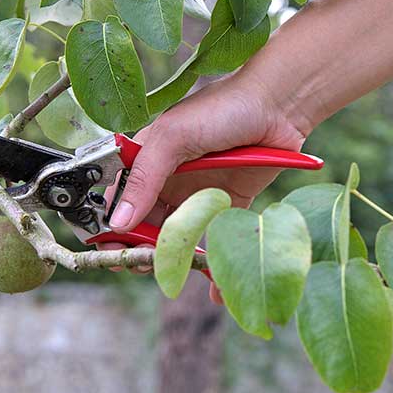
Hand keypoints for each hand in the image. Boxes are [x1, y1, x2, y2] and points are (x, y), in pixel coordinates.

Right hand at [99, 72, 308, 296]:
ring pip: (178, 237)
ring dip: (175, 261)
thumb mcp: (173, 138)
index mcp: (148, 161)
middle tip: (145, 265)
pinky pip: (214, 238)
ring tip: (176, 275)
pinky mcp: (228, 205)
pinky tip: (215, 286)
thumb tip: (119, 221)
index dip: (114, 228)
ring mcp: (198, 195)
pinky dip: (213, 264)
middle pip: (145, 226)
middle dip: (141, 249)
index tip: (114, 251)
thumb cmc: (221, 109)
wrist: (278, 106)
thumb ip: (145, 178)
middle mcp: (169, 181)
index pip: (120, 201)